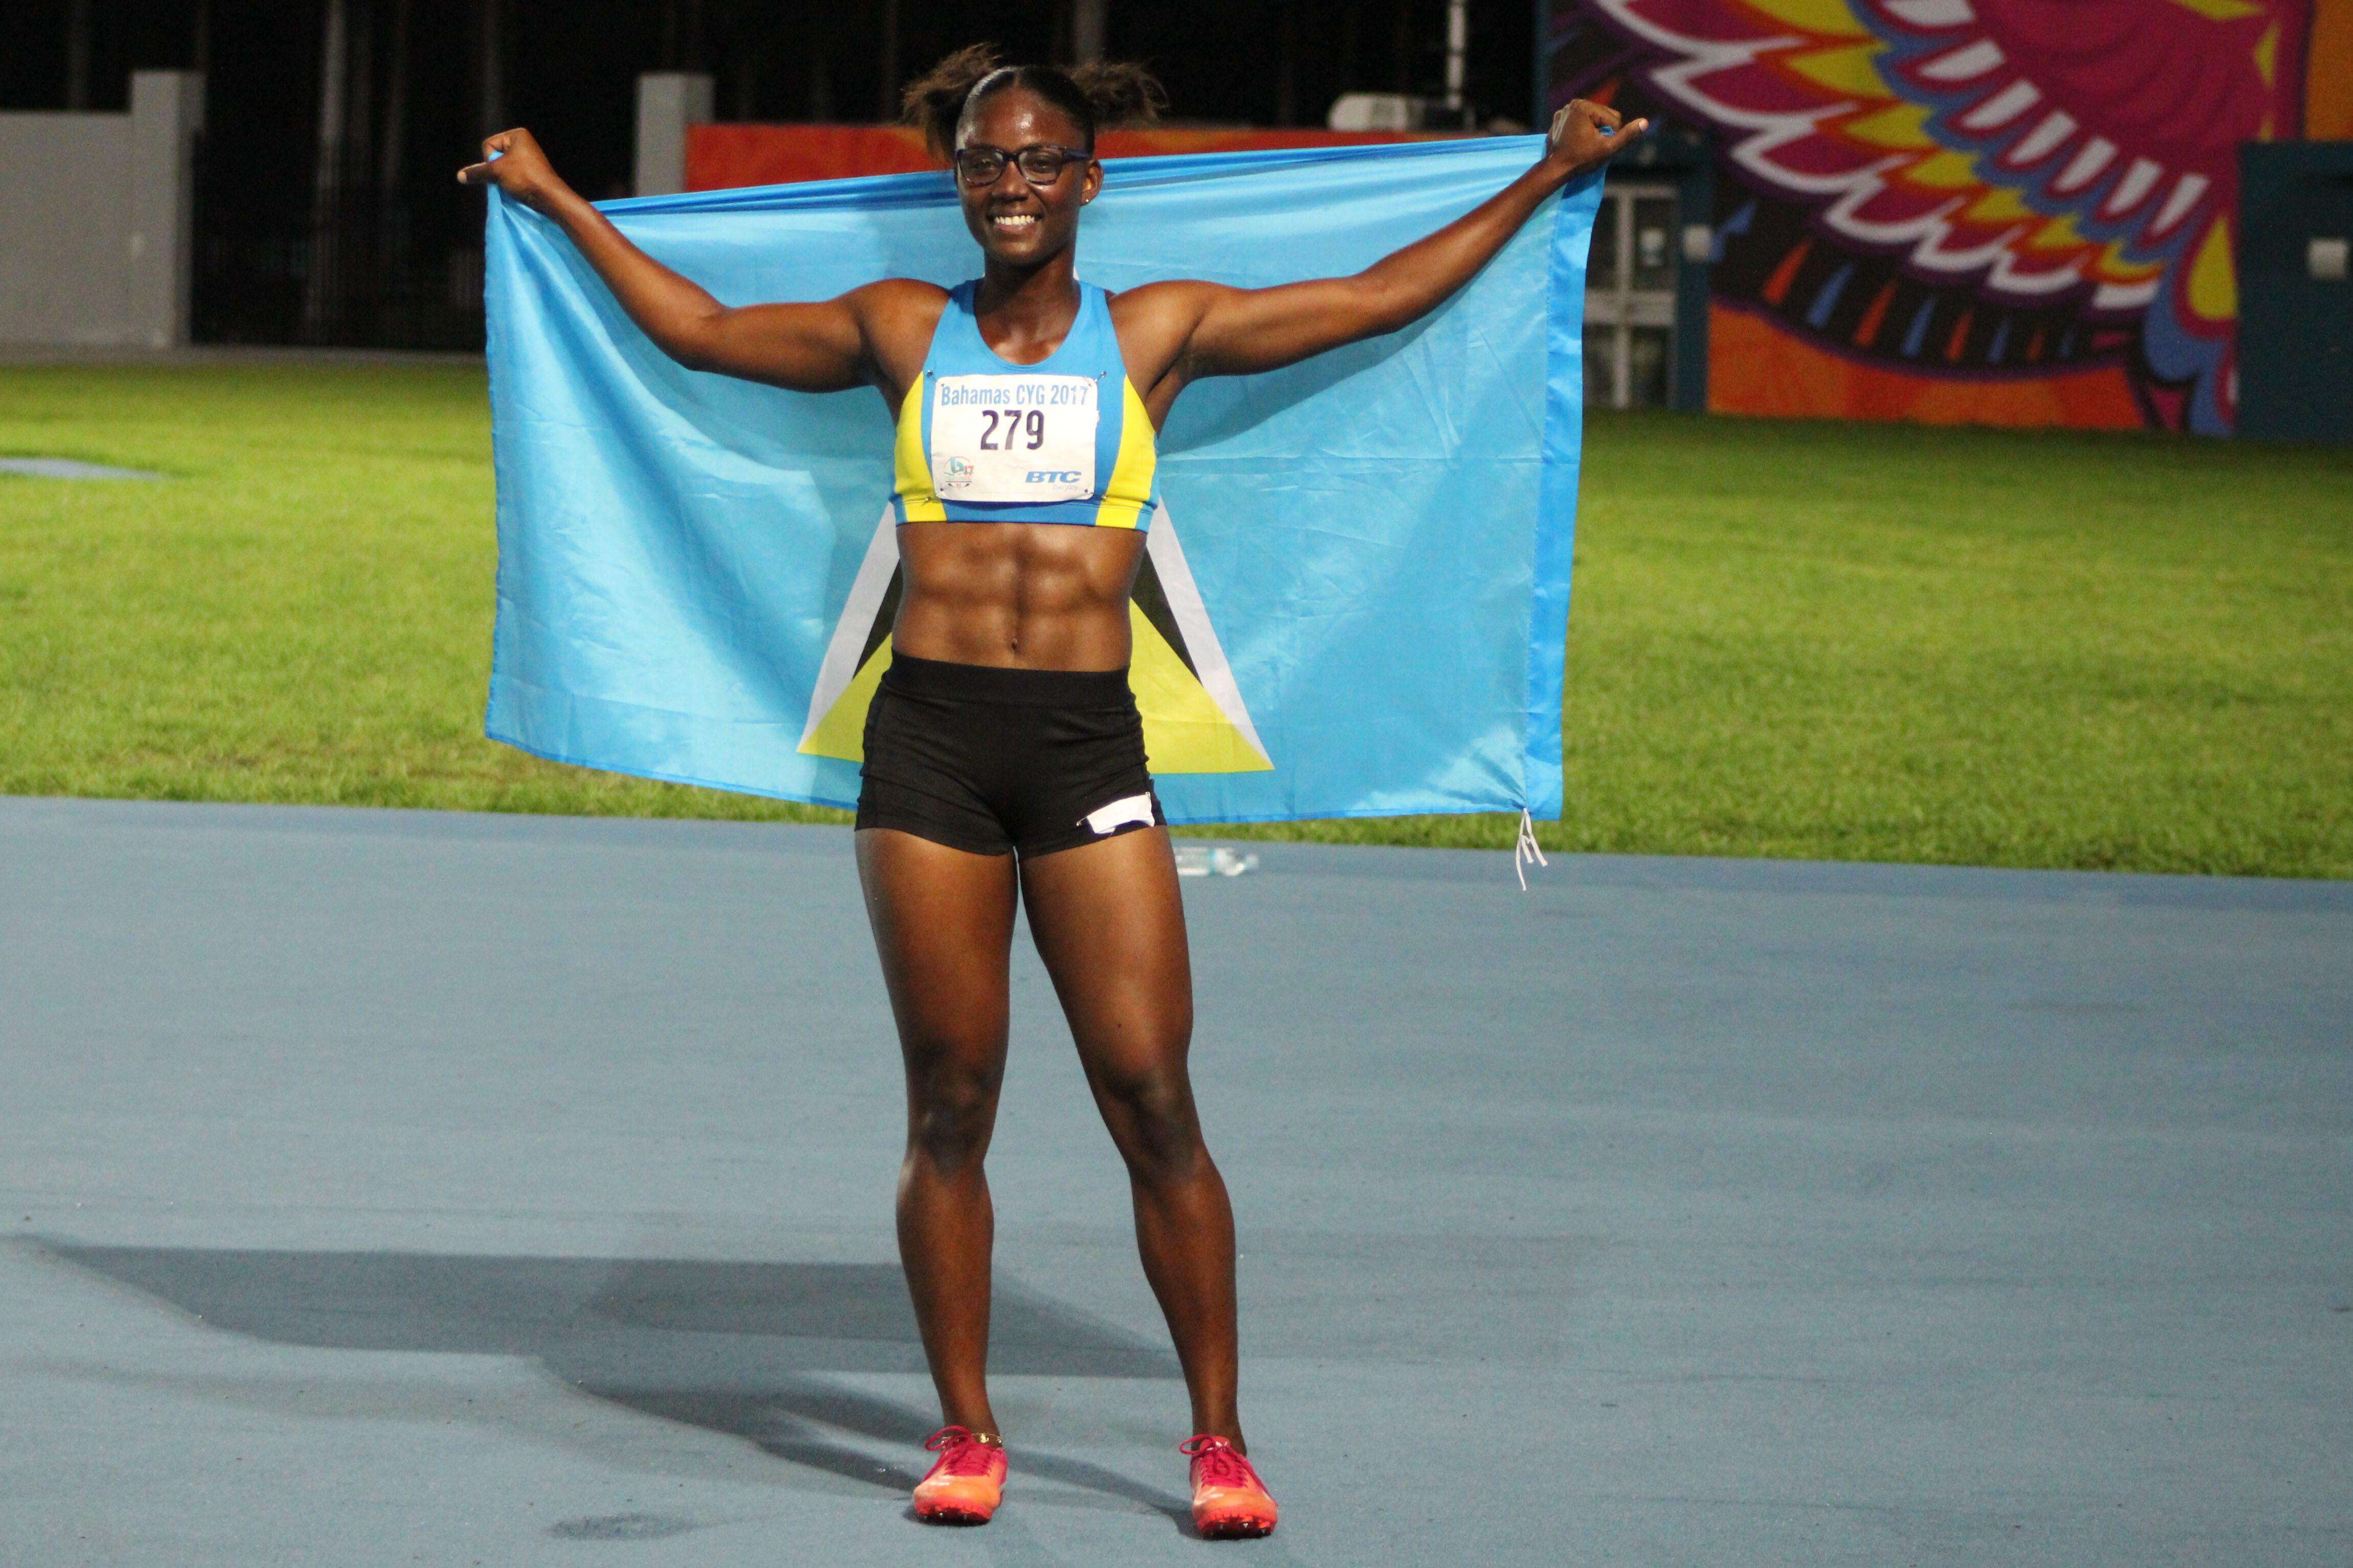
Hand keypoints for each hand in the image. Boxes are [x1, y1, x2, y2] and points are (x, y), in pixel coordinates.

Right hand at [456, 127, 572, 215]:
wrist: (549, 196)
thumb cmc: (524, 177)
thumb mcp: (496, 172)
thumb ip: (477, 172)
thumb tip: (460, 176)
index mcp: (517, 135)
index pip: (489, 144)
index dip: (490, 160)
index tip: (501, 169)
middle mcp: (524, 143)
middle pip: (496, 156)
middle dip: (497, 170)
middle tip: (505, 179)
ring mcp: (530, 157)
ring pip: (504, 168)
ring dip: (504, 178)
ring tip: (512, 185)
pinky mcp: (533, 172)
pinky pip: (514, 175)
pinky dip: (512, 183)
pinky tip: (516, 189)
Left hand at [1543, 99, 1647, 178]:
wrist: (1556, 169)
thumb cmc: (1582, 159)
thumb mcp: (1608, 148)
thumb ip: (1627, 136)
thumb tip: (1644, 122)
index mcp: (1585, 106)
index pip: (1614, 118)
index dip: (1612, 135)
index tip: (1598, 146)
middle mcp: (1574, 103)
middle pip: (1604, 115)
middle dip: (1603, 131)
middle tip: (1591, 146)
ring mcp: (1565, 110)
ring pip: (1593, 118)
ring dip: (1594, 130)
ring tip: (1584, 143)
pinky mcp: (1559, 118)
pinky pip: (1579, 121)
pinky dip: (1581, 130)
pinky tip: (1576, 140)